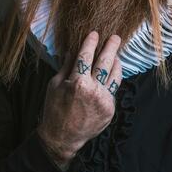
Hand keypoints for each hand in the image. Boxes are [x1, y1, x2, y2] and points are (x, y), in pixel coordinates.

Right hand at [37, 31, 121, 168]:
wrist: (62, 137)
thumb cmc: (54, 109)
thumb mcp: (55, 85)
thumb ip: (66, 67)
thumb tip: (72, 50)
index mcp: (77, 82)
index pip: (86, 56)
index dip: (91, 42)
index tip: (95, 34)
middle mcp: (94, 90)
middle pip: (106, 62)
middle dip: (112, 47)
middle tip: (116, 37)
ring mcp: (104, 100)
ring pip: (116, 75)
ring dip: (117, 62)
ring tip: (116, 55)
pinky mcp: (110, 109)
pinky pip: (113, 89)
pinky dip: (112, 80)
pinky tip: (111, 74)